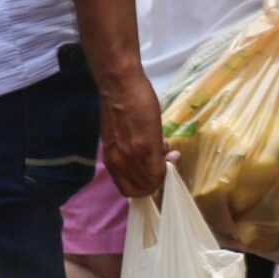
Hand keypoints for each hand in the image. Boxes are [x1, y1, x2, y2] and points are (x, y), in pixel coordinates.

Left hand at [99, 69, 167, 197]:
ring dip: (163, 170)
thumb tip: (154, 160)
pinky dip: (166, 163)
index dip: (146, 185)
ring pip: (152, 183)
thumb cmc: (121, 107)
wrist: (120, 87)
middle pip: (141, 191)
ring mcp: (131, 156)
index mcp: (112, 161)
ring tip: (163, 148)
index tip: (154, 169)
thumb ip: (131, 153)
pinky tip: (164, 143)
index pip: (130, 190)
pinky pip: (159, 170)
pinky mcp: (144, 146)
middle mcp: (119, 163)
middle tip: (163, 162)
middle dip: (157, 181)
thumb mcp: (121, 136)